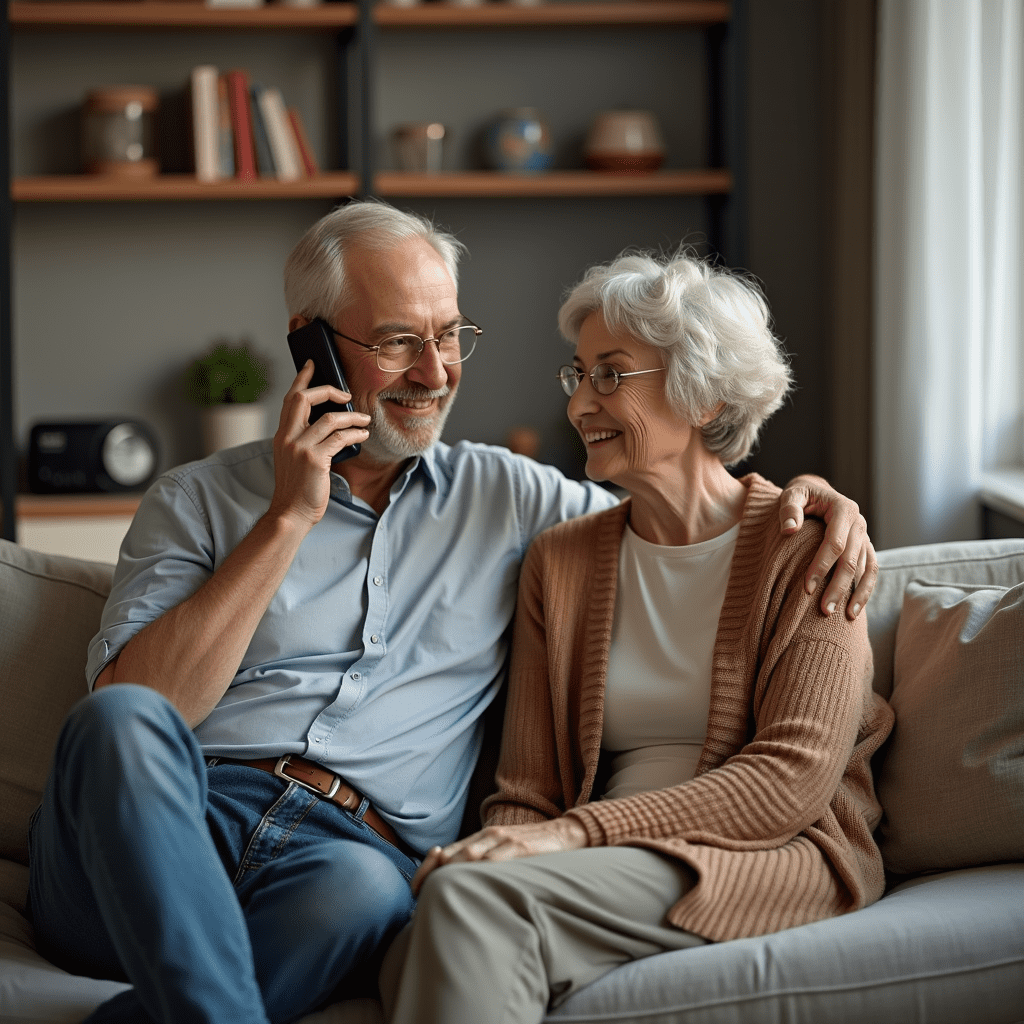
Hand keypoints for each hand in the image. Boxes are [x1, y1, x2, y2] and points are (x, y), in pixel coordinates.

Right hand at [268, 361, 369, 528]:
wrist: (291, 513)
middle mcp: (287, 437)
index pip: (290, 399)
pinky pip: (340, 438)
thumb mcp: (295, 458)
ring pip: (330, 419)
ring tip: (365, 420)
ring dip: (352, 416)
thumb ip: (305, 439)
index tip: (312, 364)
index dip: (301, 379)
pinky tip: (363, 434)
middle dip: (328, 390)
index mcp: (282, 435)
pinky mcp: (315, 460)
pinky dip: (355, 433)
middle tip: (347, 394)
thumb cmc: (299, 487)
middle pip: (304, 398)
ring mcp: (300, 448)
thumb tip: (331, 421)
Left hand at [411, 818, 588, 895]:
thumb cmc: (529, 848)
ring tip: (441, 896)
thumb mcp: (501, 851)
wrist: (563, 833)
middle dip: (434, 877)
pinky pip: (497, 860)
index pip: (444, 853)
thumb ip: (480, 862)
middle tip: (423, 900)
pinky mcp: (521, 847)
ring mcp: (503, 841)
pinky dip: (482, 873)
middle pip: (451, 856)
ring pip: (470, 857)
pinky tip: (473, 888)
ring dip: (453, 876)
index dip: (426, 871)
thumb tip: (454, 884)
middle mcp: (487, 836)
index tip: (415, 891)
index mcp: (479, 838)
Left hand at [779, 474, 876, 618]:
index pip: (834, 543)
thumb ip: (789, 509)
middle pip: (851, 560)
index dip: (821, 566)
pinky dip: (866, 589)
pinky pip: (871, 570)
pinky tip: (855, 609)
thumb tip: (789, 530)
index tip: (806, 588)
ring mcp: (865, 536)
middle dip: (838, 586)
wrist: (816, 492)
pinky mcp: (866, 546)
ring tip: (844, 616)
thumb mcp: (793, 494)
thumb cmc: (801, 495)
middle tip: (824, 611)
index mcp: (844, 509)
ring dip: (856, 593)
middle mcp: (859, 523)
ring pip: (865, 568)